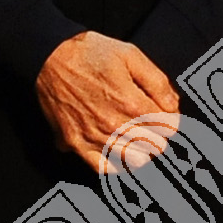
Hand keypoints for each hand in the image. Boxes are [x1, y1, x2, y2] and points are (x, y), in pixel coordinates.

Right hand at [36, 31, 178, 167]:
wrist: (49, 57)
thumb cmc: (89, 53)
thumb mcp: (130, 55)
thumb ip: (157, 82)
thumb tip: (173, 105)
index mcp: (130, 102)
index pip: (169, 127)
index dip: (171, 119)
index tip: (165, 113)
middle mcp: (113, 124)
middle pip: (156, 146)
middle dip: (159, 134)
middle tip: (151, 122)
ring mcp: (94, 137)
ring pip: (135, 161)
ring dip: (142, 149)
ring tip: (138, 136)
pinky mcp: (76, 144)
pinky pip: (104, 168)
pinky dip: (117, 164)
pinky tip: (121, 151)